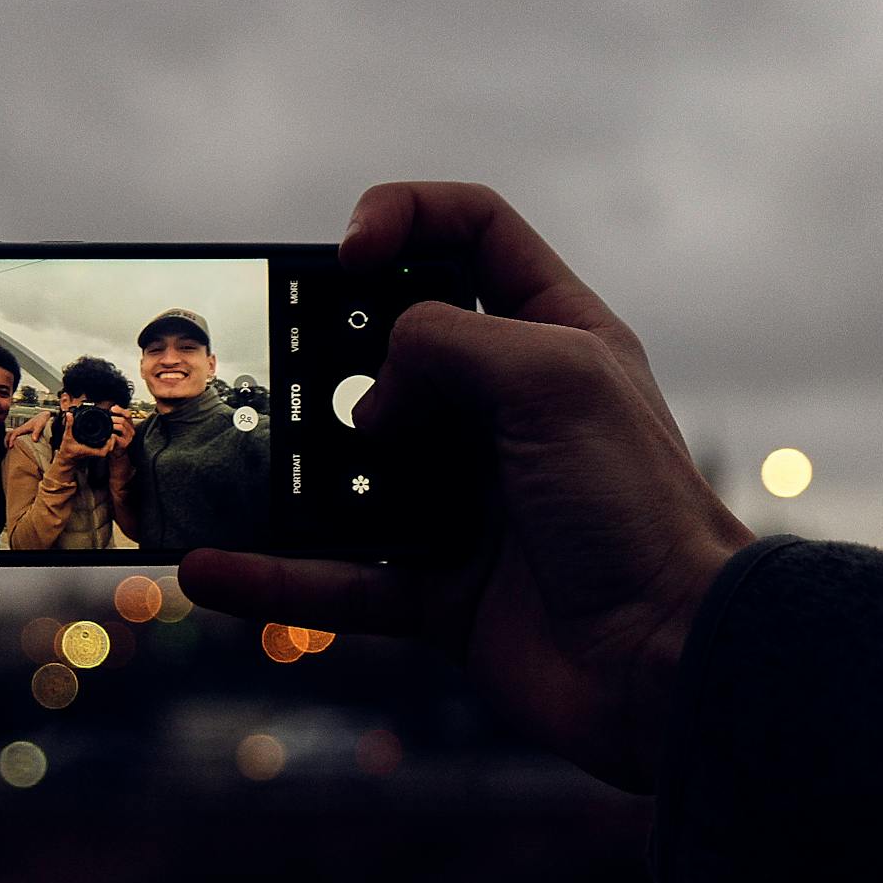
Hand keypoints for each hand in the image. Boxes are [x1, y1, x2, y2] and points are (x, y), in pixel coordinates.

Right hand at [4, 410, 50, 448]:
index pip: (14, 433)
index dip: (11, 440)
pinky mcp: (26, 430)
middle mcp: (22, 428)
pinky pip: (17, 434)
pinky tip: (18, 444)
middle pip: (10, 433)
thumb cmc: (42, 419)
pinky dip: (15, 438)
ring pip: (13, 433)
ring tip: (10, 446)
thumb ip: (36, 433)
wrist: (45, 415)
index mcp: (24, 427)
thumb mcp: (40, 426)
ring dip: (10, 439)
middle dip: (7, 439)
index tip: (10, 446)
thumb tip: (34, 440)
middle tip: (7, 447)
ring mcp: (24, 429)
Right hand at [55, 430, 112, 462]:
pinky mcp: (93, 452)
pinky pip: (103, 448)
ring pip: (106, 449)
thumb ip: (69, 426)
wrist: (65, 460)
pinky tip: (106, 436)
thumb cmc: (66, 452)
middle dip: (112, 441)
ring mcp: (94, 453)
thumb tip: (69, 415)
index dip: (110, 444)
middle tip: (113, 432)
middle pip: (108, 449)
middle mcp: (93, 453)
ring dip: (110, 442)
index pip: (103, 451)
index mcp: (88, 451)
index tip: (111, 436)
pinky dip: (106, 443)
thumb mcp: (67, 437)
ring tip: (111, 432)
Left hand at [107, 409, 135, 465]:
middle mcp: (131, 429)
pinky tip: (109, 434)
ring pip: (121, 427)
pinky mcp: (125, 443)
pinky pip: (117, 437)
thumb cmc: (116, 437)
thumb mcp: (116, 425)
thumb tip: (114, 406)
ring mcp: (129, 437)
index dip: (120, 410)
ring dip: (112, 425)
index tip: (112, 409)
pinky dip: (112, 435)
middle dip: (113, 419)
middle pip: (123, 420)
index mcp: (129, 423)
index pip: (128, 414)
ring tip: (107, 426)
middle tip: (107, 419)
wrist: (117, 451)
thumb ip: (116, 416)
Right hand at [178, 182, 753, 793]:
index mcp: (550, 337)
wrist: (670, 664)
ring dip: (284, 466)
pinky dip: (276, 575)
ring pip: (349, 466)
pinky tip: (212, 567)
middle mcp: (502, 410)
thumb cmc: (638, 508)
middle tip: (282, 364)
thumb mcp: (552, 379)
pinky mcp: (439, 587)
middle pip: (390, 348)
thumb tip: (372, 398)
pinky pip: (339, 576)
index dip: (402, 218)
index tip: (346, 254)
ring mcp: (465, 499)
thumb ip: (448, 343)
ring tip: (226, 463)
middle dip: (326, 349)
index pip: (469, 233)